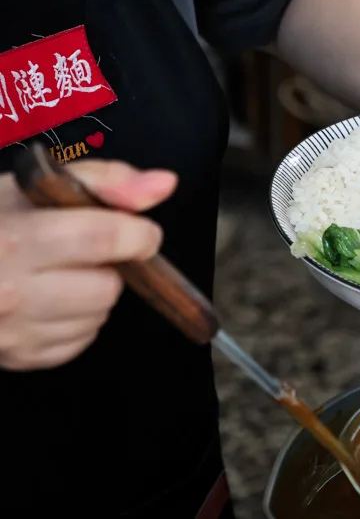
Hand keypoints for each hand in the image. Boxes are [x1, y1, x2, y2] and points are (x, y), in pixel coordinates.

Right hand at [0, 160, 176, 370]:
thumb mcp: (36, 184)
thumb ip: (106, 181)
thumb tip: (163, 184)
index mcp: (15, 240)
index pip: (101, 238)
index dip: (137, 234)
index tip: (142, 232)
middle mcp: (10, 291)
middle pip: (106, 286)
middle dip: (110, 266)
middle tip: (82, 252)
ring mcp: (12, 332)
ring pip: (98, 315)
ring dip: (94, 293)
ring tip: (59, 273)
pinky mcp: (18, 358)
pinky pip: (80, 341)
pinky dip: (77, 320)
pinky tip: (49, 298)